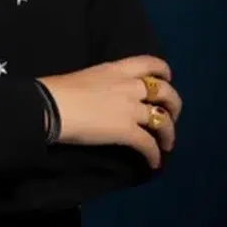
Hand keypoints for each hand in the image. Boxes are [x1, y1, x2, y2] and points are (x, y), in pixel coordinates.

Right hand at [38, 55, 181, 168]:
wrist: (52, 106)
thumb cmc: (58, 90)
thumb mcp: (87, 77)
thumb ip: (103, 84)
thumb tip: (102, 97)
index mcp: (117, 69)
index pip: (150, 62)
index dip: (163, 71)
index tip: (167, 79)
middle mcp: (129, 86)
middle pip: (165, 91)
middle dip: (174, 105)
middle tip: (171, 116)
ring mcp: (130, 108)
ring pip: (163, 119)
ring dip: (169, 133)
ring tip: (167, 144)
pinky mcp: (127, 131)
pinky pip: (148, 144)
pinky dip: (154, 155)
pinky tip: (154, 163)